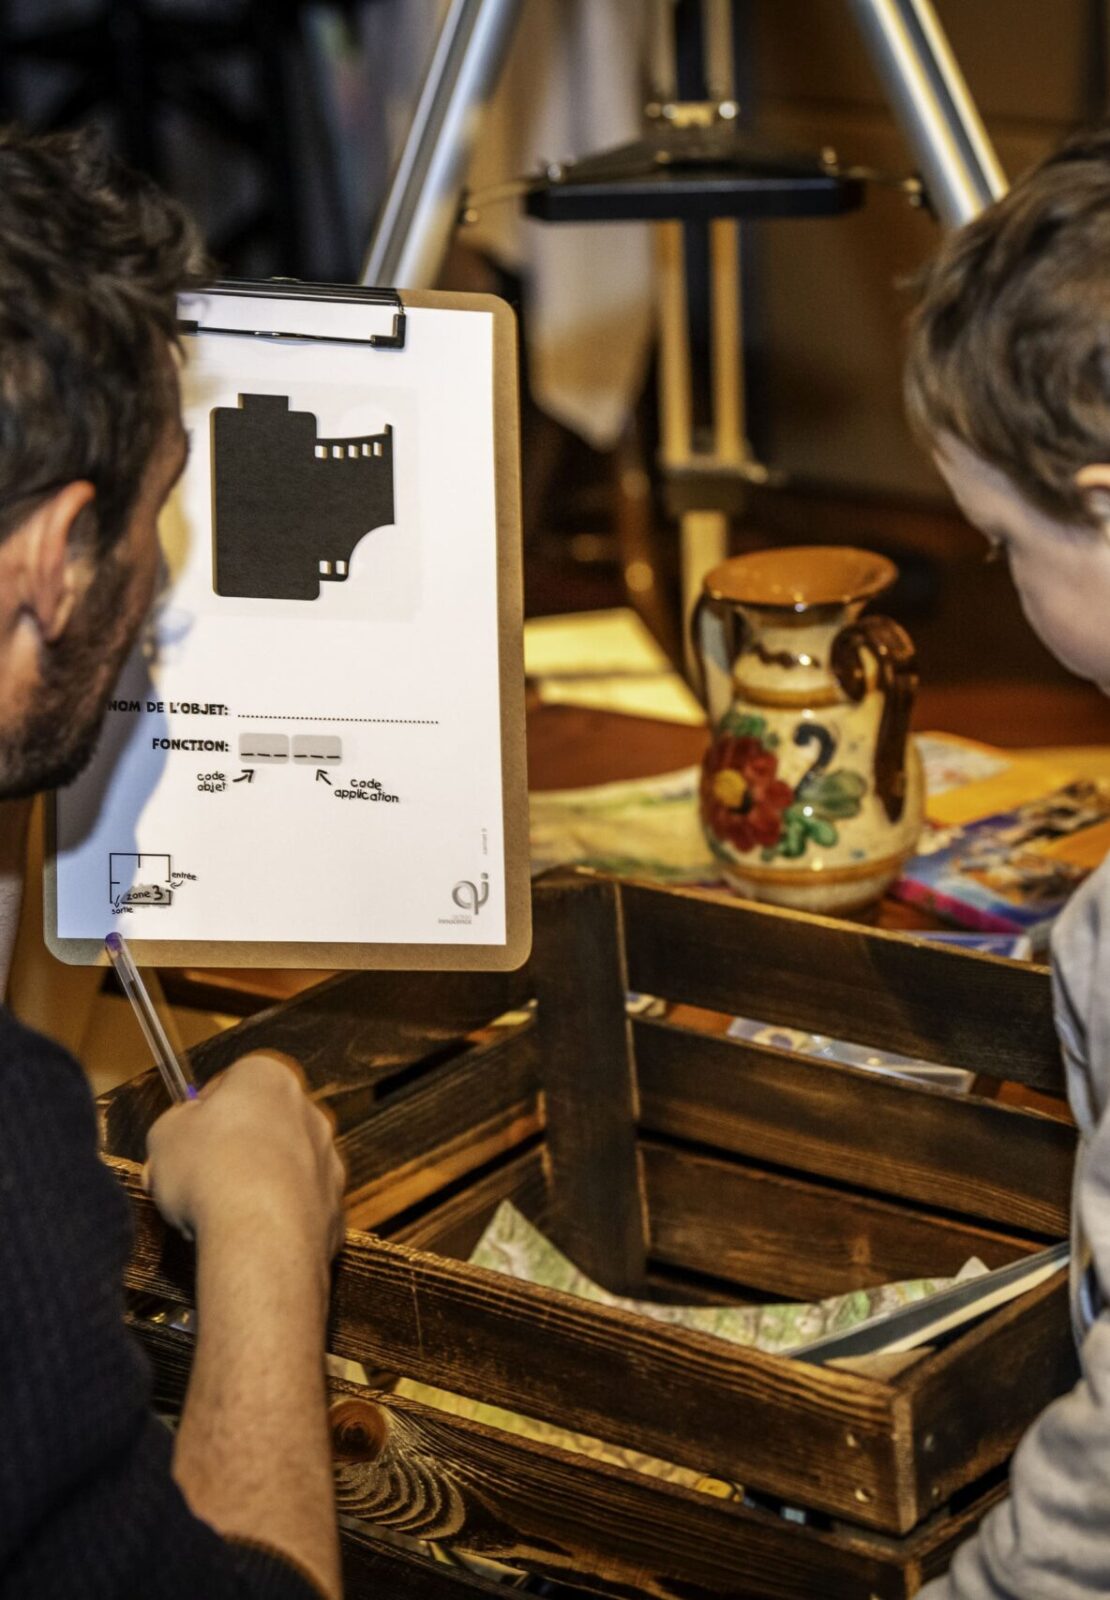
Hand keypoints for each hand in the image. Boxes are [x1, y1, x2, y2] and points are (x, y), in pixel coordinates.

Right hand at [145, 1052, 344, 1259]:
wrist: (260, 1234)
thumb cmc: (210, 1174)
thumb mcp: (163, 1136)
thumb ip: (176, 1125)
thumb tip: (180, 1131)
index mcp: (268, 1079)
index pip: (232, 1083)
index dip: (202, 1115)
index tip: (185, 1141)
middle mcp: (308, 1112)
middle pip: (262, 1125)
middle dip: (233, 1149)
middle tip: (199, 1180)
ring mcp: (326, 1160)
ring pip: (284, 1167)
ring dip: (257, 1184)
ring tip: (220, 1214)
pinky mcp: (334, 1205)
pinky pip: (298, 1206)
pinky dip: (278, 1218)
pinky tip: (251, 1233)